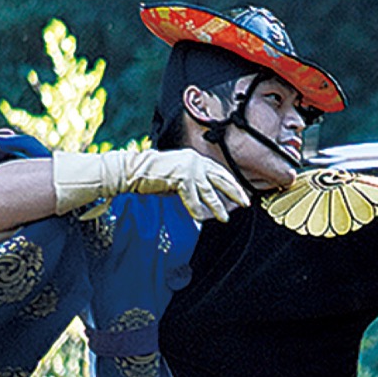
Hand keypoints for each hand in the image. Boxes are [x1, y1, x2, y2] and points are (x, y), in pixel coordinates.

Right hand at [52, 148, 250, 221]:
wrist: (131, 172)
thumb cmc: (152, 178)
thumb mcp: (176, 179)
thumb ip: (191, 185)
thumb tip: (205, 201)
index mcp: (194, 158)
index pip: (218, 170)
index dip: (231, 183)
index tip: (242, 194)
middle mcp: (194, 160)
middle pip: (220, 176)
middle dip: (234, 191)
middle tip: (246, 203)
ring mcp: (187, 167)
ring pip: (209, 189)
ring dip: (218, 205)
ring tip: (225, 218)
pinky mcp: (179, 177)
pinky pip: (192, 197)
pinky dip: (196, 209)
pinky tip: (200, 218)